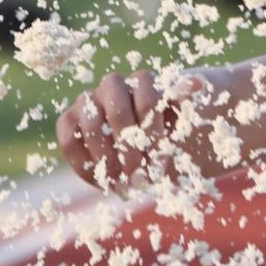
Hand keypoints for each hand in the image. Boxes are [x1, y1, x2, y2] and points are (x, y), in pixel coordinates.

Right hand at [56, 70, 186, 189]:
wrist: (156, 148)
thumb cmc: (176, 129)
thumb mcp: (193, 114)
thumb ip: (197, 95)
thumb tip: (193, 84)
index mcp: (143, 81)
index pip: (146, 96)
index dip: (152, 131)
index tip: (161, 159)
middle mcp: (112, 87)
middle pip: (115, 110)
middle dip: (129, 147)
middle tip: (140, 177)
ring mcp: (89, 103)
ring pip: (90, 123)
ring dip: (106, 159)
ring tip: (123, 184)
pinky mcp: (71, 122)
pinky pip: (68, 138)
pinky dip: (82, 163)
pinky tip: (102, 183)